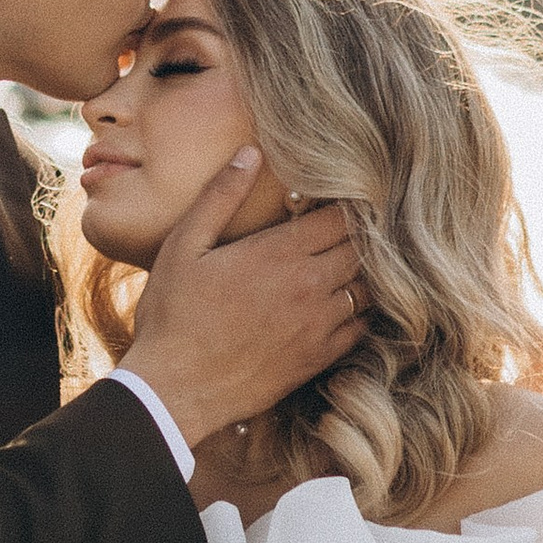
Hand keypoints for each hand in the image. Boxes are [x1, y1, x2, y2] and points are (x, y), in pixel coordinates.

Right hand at [123, 152, 364, 448]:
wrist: (175, 389)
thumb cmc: (172, 315)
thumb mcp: (184, 246)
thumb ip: (220, 196)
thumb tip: (250, 152)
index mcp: (280, 252)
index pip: (340, 216)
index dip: (347, 203)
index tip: (344, 197)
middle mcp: (309, 286)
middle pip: (362, 248)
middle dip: (363, 234)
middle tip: (357, 225)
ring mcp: (319, 325)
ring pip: (369, 287)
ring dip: (366, 271)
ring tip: (353, 260)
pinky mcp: (319, 357)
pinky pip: (362, 327)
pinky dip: (363, 310)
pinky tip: (348, 303)